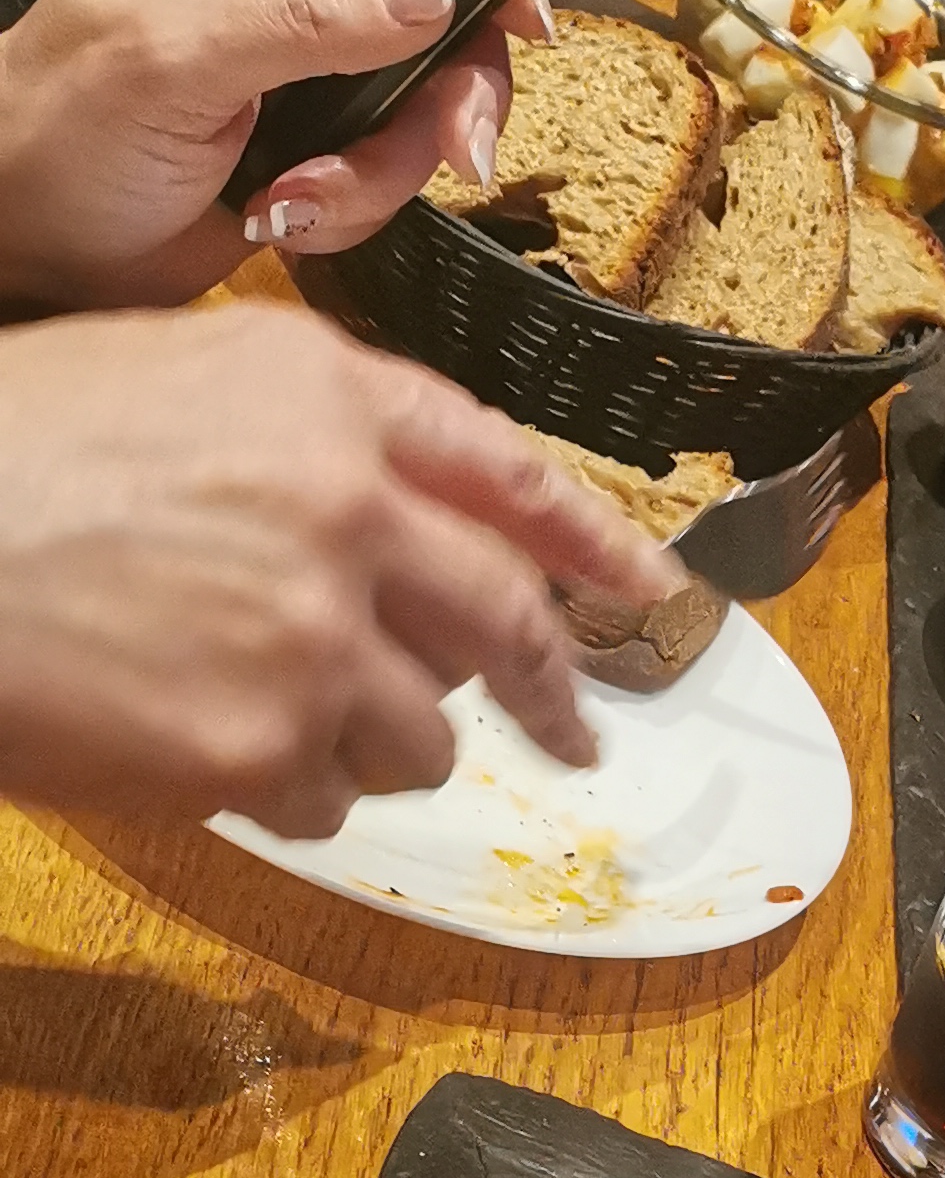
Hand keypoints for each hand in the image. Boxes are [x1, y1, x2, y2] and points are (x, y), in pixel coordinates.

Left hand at [0, 0, 551, 312]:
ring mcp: (316, 63)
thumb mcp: (175, 57)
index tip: (517, 13)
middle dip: (453, 85)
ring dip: (387, 169)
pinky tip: (281, 213)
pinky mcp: (325, 141)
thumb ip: (308, 17)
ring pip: (428, 100)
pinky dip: (355, 207)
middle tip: (454, 149)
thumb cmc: (61, 127)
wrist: (34, 240)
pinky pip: (395, 171)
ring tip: (299, 196)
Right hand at [0, 307, 682, 837]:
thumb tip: (410, 523)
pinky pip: (335, 800)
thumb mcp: (162, 377)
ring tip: (270, 712)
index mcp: (317, 395)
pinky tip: (208, 751)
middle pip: (505, 620)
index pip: (503, 470)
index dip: (592, 537)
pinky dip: (290, 794)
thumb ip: (304, 438)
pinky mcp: (264, 745)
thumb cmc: (6, 458)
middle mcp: (340, 506)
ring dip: (373, 741)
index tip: (647, 585)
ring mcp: (310, 632)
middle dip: (550, 690)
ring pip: (424, 733)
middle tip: (574, 732)